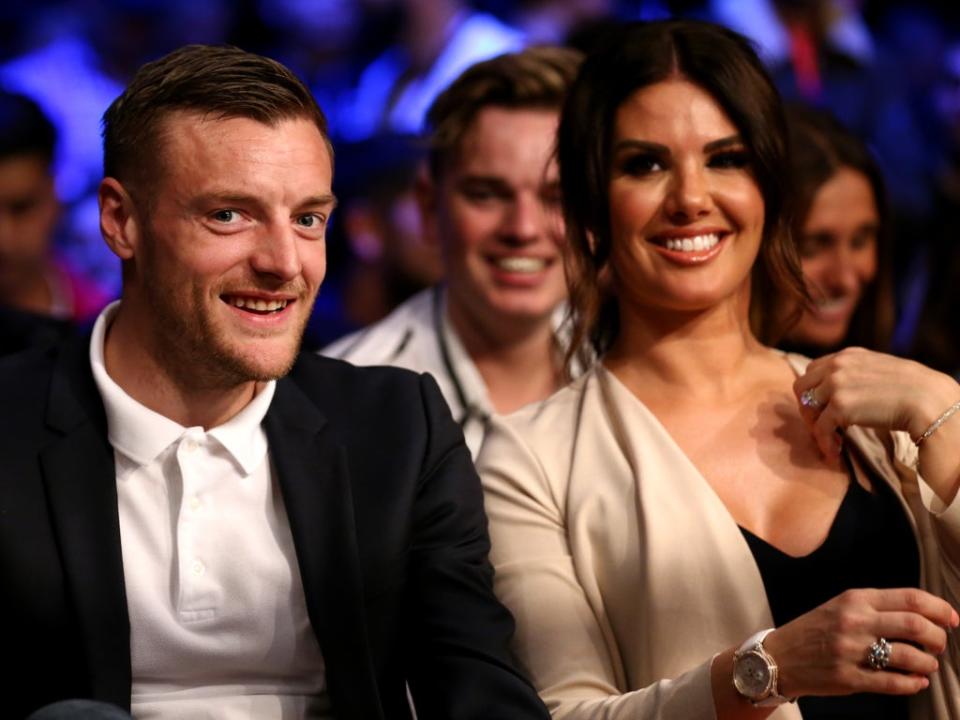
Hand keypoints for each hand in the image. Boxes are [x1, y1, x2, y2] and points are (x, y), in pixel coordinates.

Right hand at [764, 587, 958, 697]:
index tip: (952, 619)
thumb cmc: (814, 630)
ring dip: (928, 663)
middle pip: (915, 625)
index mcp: (855, 599)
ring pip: (909, 656)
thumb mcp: (841, 606)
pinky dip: (912, 684)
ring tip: (927, 665)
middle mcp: (854, 621)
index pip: (910, 598)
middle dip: (938, 637)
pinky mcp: (848, 677)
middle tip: (939, 644)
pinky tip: (916, 682)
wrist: (779, 656)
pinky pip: (893, 682)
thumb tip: (922, 615)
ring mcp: (851, 650)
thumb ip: (877, 607)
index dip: (939, 609)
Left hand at [793, 347, 958, 461]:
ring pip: (806, 407)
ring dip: (814, 426)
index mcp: (847, 355)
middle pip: (802, 386)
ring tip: (831, 440)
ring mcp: (835, 385)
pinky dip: (824, 443)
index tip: (823, 408)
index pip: (814, 370)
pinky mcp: (839, 406)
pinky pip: (819, 428)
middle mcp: (837, 366)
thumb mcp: (879, 369)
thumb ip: (859, 374)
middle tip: (822, 425)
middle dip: (808, 407)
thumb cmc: (913, 389)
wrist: (928, 399)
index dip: (815, 391)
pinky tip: (835, 452)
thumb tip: (848, 391)